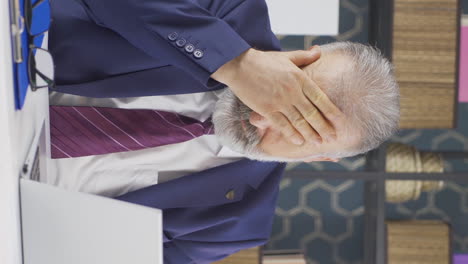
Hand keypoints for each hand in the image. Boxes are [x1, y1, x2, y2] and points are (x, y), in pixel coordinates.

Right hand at [211, 47, 343, 144]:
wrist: (240, 65)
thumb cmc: (263, 61)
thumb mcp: (287, 56)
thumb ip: (305, 57)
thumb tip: (318, 51)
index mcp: (300, 78)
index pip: (320, 98)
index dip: (331, 112)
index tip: (340, 122)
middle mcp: (292, 91)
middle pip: (312, 113)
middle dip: (323, 127)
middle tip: (332, 138)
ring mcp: (279, 101)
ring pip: (299, 121)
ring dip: (310, 133)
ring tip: (318, 143)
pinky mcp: (266, 109)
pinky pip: (281, 124)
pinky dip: (291, 134)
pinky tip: (299, 141)